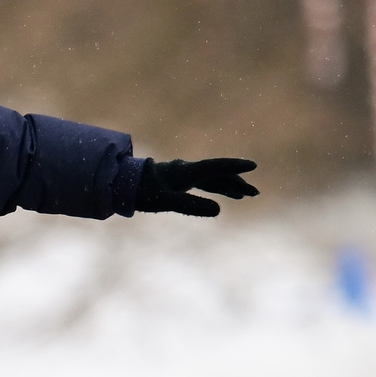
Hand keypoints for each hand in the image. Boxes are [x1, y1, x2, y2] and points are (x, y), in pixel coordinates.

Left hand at [134, 156, 258, 216]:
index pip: (215, 167)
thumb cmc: (141, 192)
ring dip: (229, 186)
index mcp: (185, 171)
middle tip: (254, 193)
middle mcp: (187, 170)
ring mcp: (183, 174)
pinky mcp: (179, 181)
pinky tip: (224, 195)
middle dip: (237, 182)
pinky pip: (203, 182)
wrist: (121, 184)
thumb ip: (190, 205)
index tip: (253, 166)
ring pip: (212, 179)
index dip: (234, 167)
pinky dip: (216, 188)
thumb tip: (218, 210)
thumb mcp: (165, 201)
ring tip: (246, 195)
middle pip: (217, 174)